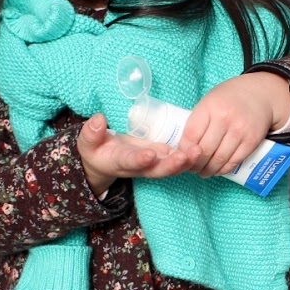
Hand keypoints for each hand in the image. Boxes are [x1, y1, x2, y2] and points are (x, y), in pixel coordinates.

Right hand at [76, 113, 196, 194]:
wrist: (105, 161)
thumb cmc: (96, 149)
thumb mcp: (88, 142)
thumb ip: (92, 133)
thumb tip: (98, 119)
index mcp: (119, 162)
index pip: (130, 162)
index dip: (140, 160)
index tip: (149, 155)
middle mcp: (139, 166)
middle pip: (157, 170)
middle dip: (172, 165)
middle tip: (186, 156)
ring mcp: (152, 163)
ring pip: (171, 166)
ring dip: (186, 161)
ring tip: (199, 150)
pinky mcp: (161, 157)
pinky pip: (176, 159)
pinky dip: (189, 155)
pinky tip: (202, 146)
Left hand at [179, 71, 289, 177]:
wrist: (259, 94)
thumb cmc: (228, 98)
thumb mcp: (209, 101)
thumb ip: (198, 121)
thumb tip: (184, 148)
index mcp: (209, 107)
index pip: (191, 136)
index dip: (184, 151)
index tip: (181, 157)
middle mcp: (224, 119)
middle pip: (204, 151)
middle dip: (195, 164)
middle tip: (192, 168)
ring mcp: (240, 131)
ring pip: (219, 159)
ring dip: (208, 170)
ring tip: (203, 172)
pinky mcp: (251, 141)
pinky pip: (234, 161)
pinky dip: (223, 169)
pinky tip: (217, 169)